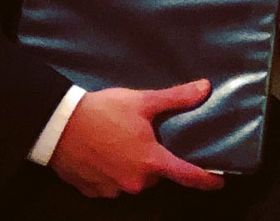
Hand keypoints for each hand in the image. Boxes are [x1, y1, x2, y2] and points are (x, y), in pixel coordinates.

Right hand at [49, 80, 223, 197]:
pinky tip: (107, 154)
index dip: (205, 179)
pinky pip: (112, 184)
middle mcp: (133, 182)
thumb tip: (206, 88)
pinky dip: (114, 172)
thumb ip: (177, 98)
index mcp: (150, 161)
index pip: (185, 175)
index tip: (219, 182)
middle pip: (155, 175)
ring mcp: (111, 190)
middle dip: (156, 160)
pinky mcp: (92, 191)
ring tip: (124, 142)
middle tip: (148, 138)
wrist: (59, 127)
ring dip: (134, 165)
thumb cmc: (105, 112)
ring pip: (133, 180)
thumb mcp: (144, 101)